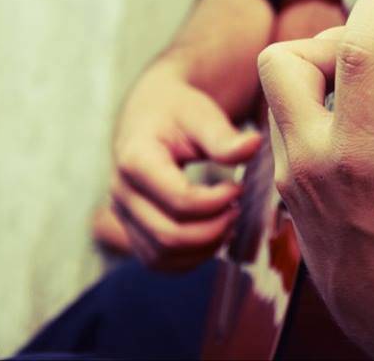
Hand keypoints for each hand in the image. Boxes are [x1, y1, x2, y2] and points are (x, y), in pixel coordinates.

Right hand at [110, 61, 261, 270]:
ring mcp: (122, 214)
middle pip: (169, 235)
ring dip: (202, 248)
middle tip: (236, 210)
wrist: (152, 114)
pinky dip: (189, 258)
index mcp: (135, 160)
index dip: (217, 202)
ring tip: (227, 222)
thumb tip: (252, 145)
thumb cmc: (178, 112)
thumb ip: (223, 136)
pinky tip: (213, 236)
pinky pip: (158, 261)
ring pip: (162, 256)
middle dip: (212, 230)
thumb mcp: (201, 114)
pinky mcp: (131, 229)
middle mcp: (121, 192)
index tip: (238, 187)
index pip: (180, 200)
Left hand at [257, 0, 373, 357]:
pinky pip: (286, 122)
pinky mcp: (289, 188)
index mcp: (360, 157)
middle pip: (283, 60)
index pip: (355, 52)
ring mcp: (292, 177)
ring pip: (279, 90)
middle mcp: (310, 163)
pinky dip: (317, 104)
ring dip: (321, 72)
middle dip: (327, 39)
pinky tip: (364, 123)